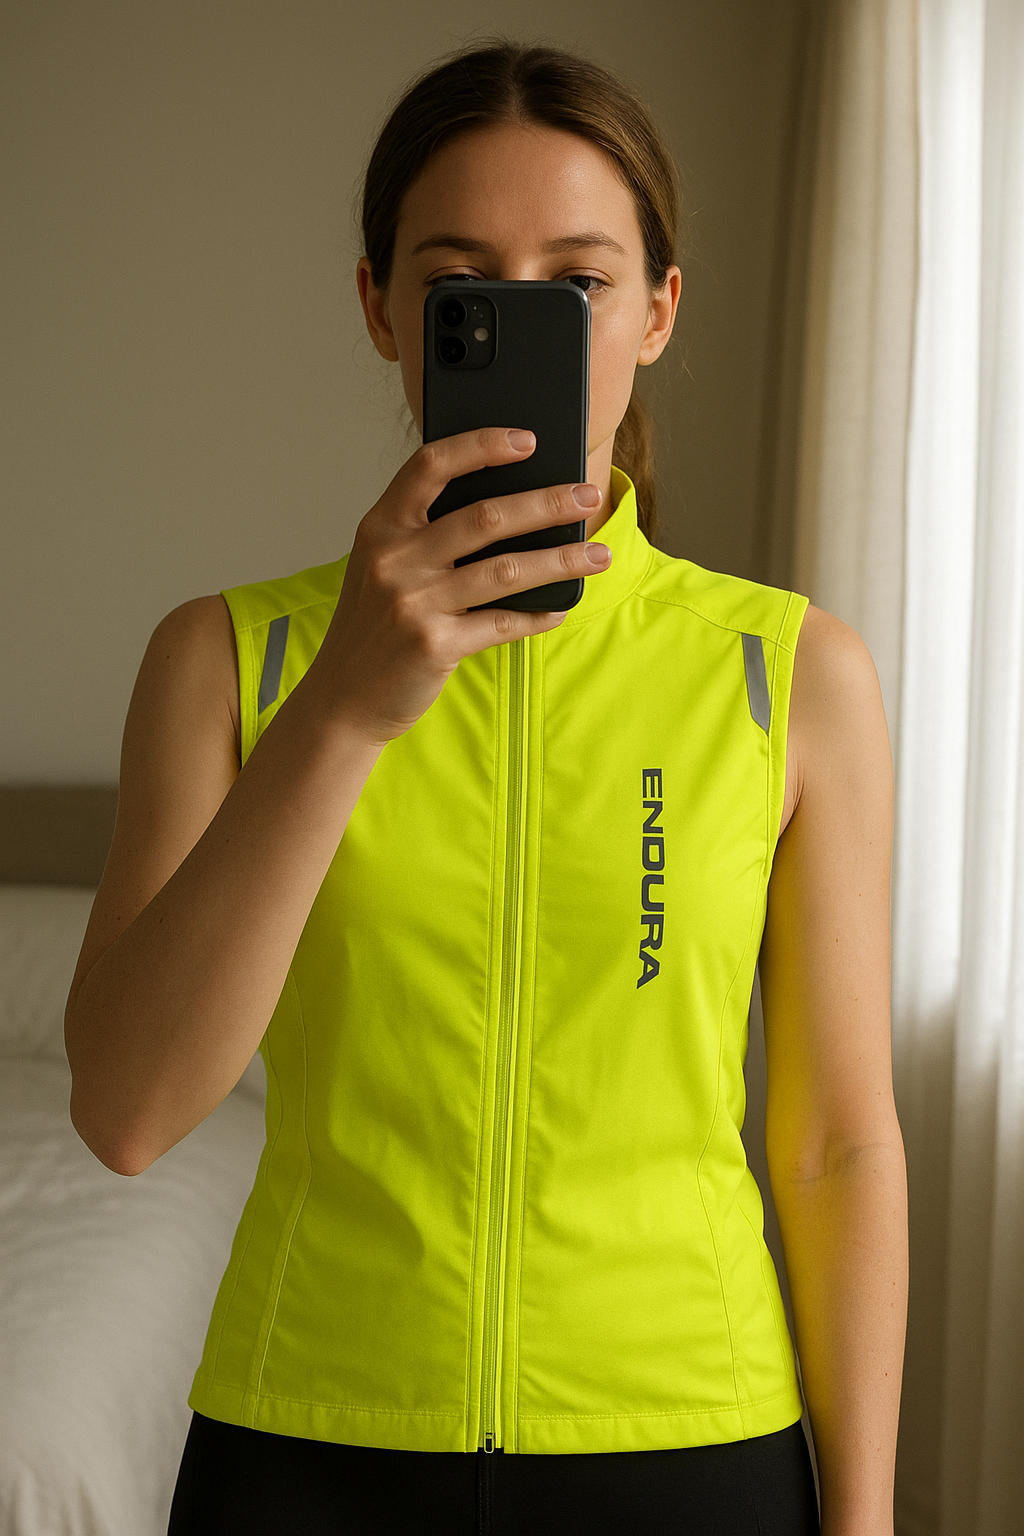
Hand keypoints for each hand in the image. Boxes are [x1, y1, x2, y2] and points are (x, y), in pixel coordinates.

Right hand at [306, 427, 609, 742]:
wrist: (342, 698)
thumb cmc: (372, 628)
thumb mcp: (381, 568)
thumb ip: (425, 537)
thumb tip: (512, 513)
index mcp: (380, 528)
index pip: (431, 466)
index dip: (482, 445)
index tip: (527, 439)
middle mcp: (394, 560)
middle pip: (485, 516)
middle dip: (547, 503)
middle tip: (587, 496)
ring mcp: (413, 604)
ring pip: (505, 570)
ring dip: (560, 560)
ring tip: (598, 554)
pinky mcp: (434, 646)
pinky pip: (502, 623)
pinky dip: (538, 615)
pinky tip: (560, 608)